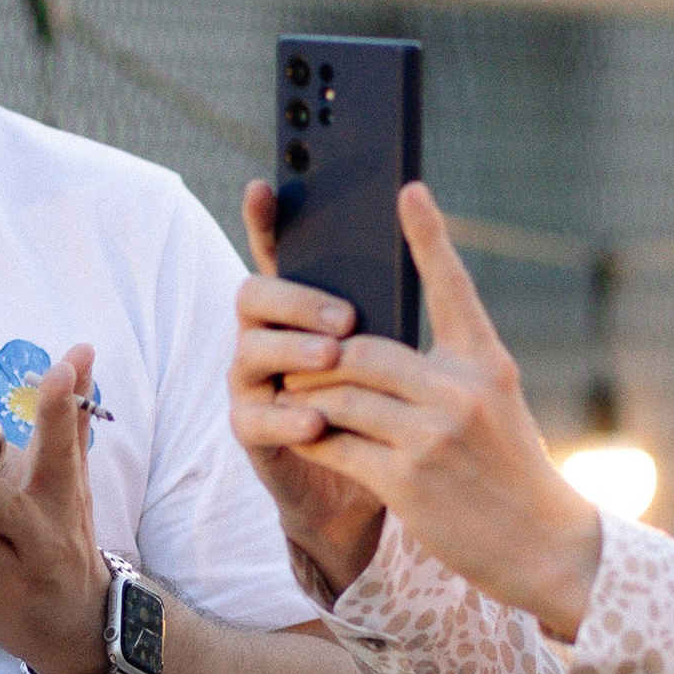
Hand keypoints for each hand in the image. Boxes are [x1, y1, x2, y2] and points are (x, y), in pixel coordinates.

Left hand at [0, 348, 112, 673]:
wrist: (79, 628)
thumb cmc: (61, 544)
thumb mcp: (72, 489)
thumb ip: (69, 430)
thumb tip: (79, 358)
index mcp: (67, 484)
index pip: (75, 429)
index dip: (74, 394)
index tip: (77, 355)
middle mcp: (57, 513)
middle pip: (61, 461)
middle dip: (57, 418)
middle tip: (51, 378)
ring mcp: (34, 551)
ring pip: (8, 513)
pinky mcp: (8, 586)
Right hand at [232, 184, 389, 596]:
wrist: (378, 488)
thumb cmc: (393, 409)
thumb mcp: (405, 351)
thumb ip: (399, 299)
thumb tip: (423, 227)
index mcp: (303, 304)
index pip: (276, 251)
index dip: (265, 219)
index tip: (266, 186)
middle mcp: (268, 333)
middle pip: (255, 293)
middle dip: (297, 299)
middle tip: (346, 316)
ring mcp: (254, 380)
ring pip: (249, 349)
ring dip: (292, 350)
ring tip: (332, 357)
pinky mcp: (252, 428)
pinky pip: (255, 415)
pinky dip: (286, 415)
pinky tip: (316, 419)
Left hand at [247, 186, 605, 639]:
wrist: (543, 545)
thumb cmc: (509, 469)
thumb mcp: (496, 404)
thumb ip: (447, 370)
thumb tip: (369, 344)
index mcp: (486, 364)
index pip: (453, 287)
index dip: (430, 236)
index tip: (408, 191)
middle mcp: (461, 392)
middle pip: (361, 349)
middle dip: (320, 356)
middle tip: (296, 357)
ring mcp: (432, 437)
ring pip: (339, 395)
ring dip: (307, 396)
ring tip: (293, 396)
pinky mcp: (406, 481)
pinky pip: (334, 444)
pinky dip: (310, 436)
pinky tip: (303, 435)